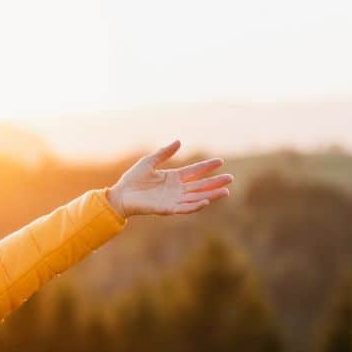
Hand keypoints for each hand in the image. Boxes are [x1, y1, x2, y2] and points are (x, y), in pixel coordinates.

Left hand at [106, 140, 232, 217]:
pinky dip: (195, 205)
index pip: (194, 172)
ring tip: (226, 191)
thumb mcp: (149, 162)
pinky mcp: (167, 209)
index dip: (207, 167)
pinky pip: (184, 208)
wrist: (121, 195)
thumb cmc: (132, 179)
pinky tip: (206, 201)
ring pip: (196, 198)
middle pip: (200, 186)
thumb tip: (179, 141)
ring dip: (211, 195)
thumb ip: (164, 153)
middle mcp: (176, 189)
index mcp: (173, 178)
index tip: (220, 161)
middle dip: (215, 183)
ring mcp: (173, 199)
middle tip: (231, 178)